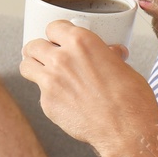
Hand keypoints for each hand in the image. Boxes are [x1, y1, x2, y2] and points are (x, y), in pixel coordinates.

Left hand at [20, 20, 157, 156]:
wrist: (126, 130)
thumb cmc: (131, 99)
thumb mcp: (123, 66)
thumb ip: (107, 55)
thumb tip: (111, 53)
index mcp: (81, 42)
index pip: (54, 27)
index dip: (56, 34)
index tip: (58, 40)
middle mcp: (61, 58)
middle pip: (34, 45)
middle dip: (39, 49)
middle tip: (45, 56)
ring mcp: (50, 81)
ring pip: (26, 66)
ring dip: (33, 67)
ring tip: (41, 72)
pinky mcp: (46, 103)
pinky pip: (39, 93)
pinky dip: (48, 94)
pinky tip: (64, 100)